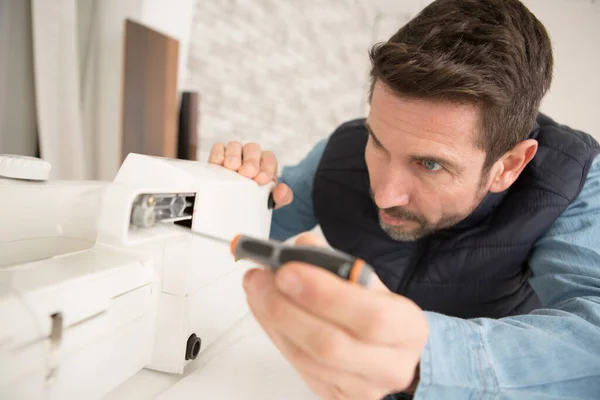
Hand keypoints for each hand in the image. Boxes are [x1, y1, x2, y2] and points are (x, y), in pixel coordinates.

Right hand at [209, 141, 291, 208]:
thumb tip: (282, 190)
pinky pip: (218, 148)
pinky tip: (219, 165)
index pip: (269, 158)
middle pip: (252, 148)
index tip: (261, 180)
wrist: (237, 205)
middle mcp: (250, 155)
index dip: (266, 167)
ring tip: (232, 168)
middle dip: (251, 160)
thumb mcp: (271, 201)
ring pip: (234, 145)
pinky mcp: (218, 157)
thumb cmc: (257, 199)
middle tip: (247, 173)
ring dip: (233, 156)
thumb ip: (283, 197)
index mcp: (266, 162)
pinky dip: (218, 155)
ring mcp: (233, 154)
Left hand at [242, 233, 427, 399]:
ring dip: (273, 319)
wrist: (389, 349)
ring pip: (307, 359)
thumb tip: (294, 250)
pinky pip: (298, 367)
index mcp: (407, 327)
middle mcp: (391, 365)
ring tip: (257, 289)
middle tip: (260, 279)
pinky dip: (275, 334)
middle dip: (286, 308)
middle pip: (331, 345)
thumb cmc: (376, 307)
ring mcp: (362, 388)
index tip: (287, 270)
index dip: (324, 294)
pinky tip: (265, 310)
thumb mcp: (368, 280)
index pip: (370, 316)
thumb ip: (334, 263)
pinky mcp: (336, 396)